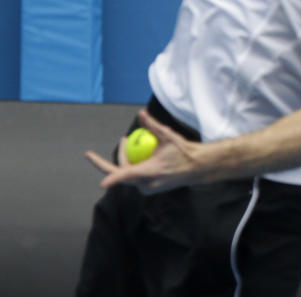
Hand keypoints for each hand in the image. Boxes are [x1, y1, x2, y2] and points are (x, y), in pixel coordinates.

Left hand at [85, 109, 203, 194]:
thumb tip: (141, 113)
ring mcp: (148, 188)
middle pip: (123, 173)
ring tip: (131, 142)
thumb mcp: (169, 136)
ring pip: (128, 175)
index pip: (126, 176)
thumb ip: (152, 125)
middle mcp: (147, 183)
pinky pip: (135, 177)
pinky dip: (134, 165)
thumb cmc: (184, 151)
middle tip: (122, 139)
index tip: (102, 183)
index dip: (113, 179)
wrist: (198, 166)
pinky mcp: (150, 188)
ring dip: (126, 159)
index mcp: (150, 172)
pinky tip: (142, 154)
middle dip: (119, 155)